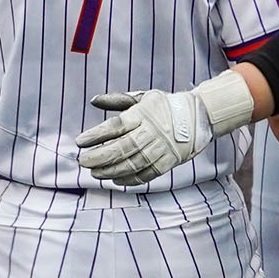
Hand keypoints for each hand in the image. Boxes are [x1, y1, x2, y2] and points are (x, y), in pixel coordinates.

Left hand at [75, 89, 213, 185]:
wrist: (198, 116)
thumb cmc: (165, 106)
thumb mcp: (143, 97)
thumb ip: (117, 100)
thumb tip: (93, 101)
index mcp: (143, 114)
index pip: (116, 126)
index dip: (97, 134)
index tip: (80, 141)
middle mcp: (151, 132)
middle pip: (122, 147)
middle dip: (100, 156)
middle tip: (83, 161)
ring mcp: (161, 148)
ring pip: (133, 163)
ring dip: (112, 170)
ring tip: (95, 173)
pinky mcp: (168, 162)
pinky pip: (147, 174)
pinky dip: (130, 179)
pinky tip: (116, 180)